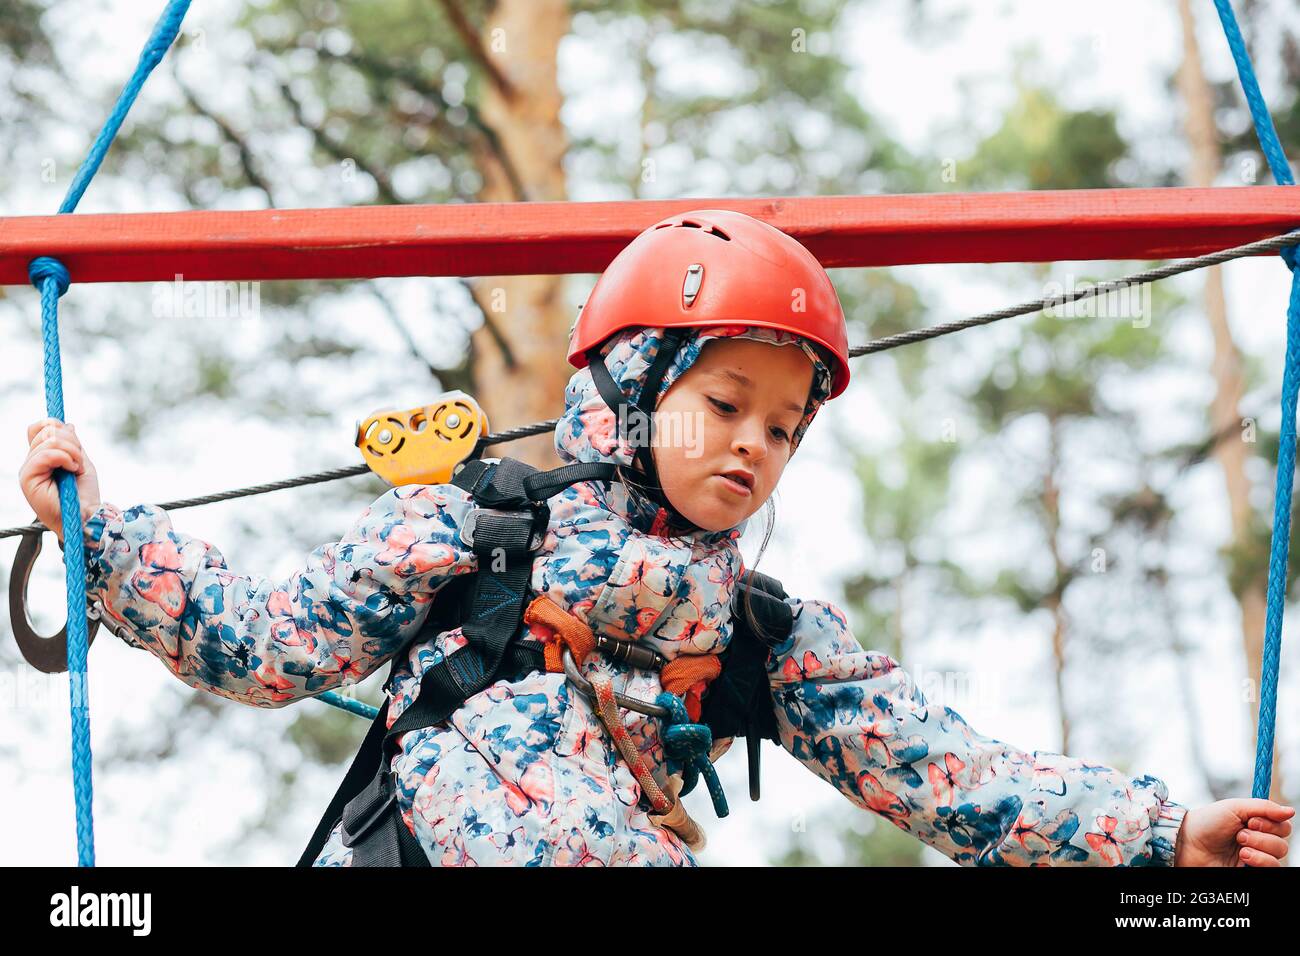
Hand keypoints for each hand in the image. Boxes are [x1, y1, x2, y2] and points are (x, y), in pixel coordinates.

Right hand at [19, 418, 101, 545]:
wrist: (87, 517)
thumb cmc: (84, 495)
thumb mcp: (81, 462)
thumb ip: (72, 444)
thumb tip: (67, 424)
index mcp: (41, 458)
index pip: (39, 428)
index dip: (57, 425)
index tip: (76, 443)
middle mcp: (31, 463)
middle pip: (45, 430)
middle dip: (71, 440)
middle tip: (79, 461)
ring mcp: (28, 470)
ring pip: (48, 439)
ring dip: (72, 450)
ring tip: (77, 468)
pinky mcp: (27, 479)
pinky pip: (45, 454)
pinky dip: (65, 457)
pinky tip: (73, 470)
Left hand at [1174, 798, 1293, 865]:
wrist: (1188, 843)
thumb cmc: (1207, 822)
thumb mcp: (1234, 807)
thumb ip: (1264, 807)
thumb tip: (1291, 811)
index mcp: (1256, 824)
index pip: (1283, 826)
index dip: (1272, 823)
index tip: (1251, 821)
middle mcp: (1258, 841)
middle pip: (1282, 843)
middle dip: (1262, 837)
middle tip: (1240, 835)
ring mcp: (1255, 858)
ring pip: (1279, 857)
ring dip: (1260, 849)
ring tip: (1240, 847)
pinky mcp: (1250, 870)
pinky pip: (1272, 869)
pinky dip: (1260, 862)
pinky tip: (1243, 857)